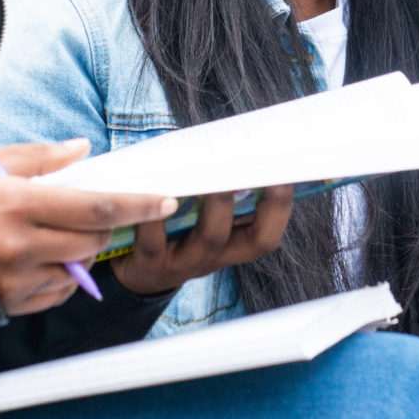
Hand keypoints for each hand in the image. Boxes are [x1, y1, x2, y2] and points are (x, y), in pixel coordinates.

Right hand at [0, 141, 175, 317]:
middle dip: (103, 224)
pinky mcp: (10, 306)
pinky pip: (57, 291)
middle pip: (93, 238)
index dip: (136, 203)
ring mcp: (15, 281)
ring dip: (80, 249)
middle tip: (88, 210)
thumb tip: (83, 151)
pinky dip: (60, 273)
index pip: (94, 205)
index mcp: (13, 203)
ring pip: (79, 266)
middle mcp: (18, 247)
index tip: (165, 200)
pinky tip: (36, 257)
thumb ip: (37, 159)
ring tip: (47, 233)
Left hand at [109, 183, 297, 298]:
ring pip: (209, 238)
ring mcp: (185, 263)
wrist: (134, 277)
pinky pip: (156, 240)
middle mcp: (215, 258)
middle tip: (256, 167)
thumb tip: (229, 142)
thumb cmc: (172, 232)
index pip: (268, 233)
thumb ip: (216, 192)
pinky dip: (156, 213)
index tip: (285, 172)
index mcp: (231, 245)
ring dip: (216, 204)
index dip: (281, 206)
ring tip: (213, 172)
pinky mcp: (150, 263)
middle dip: (265, 204)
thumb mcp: (199, 220)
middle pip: (255, 241)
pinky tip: (155, 187)